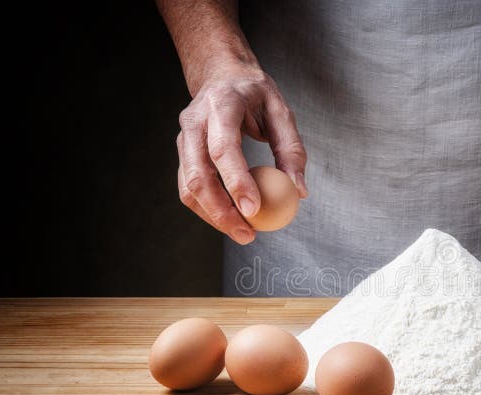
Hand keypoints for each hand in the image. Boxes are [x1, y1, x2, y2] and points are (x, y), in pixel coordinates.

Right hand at [176, 61, 307, 243]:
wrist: (221, 75)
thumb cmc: (255, 93)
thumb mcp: (281, 111)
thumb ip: (291, 150)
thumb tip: (298, 191)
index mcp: (221, 104)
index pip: (223, 148)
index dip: (236, 182)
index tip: (254, 210)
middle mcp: (195, 121)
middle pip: (198, 174)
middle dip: (221, 211)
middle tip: (248, 234)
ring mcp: (184, 137)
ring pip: (188, 186)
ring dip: (213, 216)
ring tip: (243, 233)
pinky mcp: (182, 153)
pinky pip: (188, 187)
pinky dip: (208, 209)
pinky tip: (231, 219)